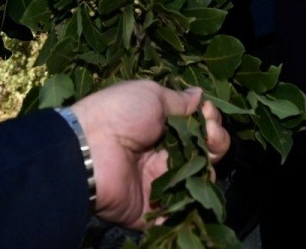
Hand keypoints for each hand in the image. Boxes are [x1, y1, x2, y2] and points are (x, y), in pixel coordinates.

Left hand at [71, 80, 229, 228]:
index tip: (208, 113)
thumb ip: (178, 100)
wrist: (90, 149)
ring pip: (198, 181)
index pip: (197, 127)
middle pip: (203, 152)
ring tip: (204, 156)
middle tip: (210, 133)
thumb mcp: (150, 95)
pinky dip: (193, 202)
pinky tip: (199, 183)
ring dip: (208, 167)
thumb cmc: (119, 114)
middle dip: (215, 140)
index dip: (209, 120)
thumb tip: (199, 95)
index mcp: (162, 127)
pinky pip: (180, 210)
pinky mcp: (154, 209)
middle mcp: (163, 155)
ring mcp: (160, 183)